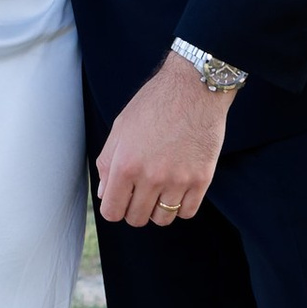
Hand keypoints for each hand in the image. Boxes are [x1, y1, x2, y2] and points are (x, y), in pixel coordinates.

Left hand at [95, 53, 230, 229]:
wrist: (193, 88)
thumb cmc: (154, 104)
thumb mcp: (121, 128)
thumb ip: (108, 163)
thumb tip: (105, 193)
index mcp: (125, 165)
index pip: (112, 211)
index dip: (114, 207)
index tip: (121, 199)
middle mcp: (150, 177)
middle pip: (137, 218)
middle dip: (135, 209)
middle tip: (141, 192)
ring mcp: (177, 181)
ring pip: (162, 219)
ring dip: (158, 209)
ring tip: (160, 190)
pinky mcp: (201, 180)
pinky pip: (187, 212)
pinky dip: (180, 206)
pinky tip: (178, 190)